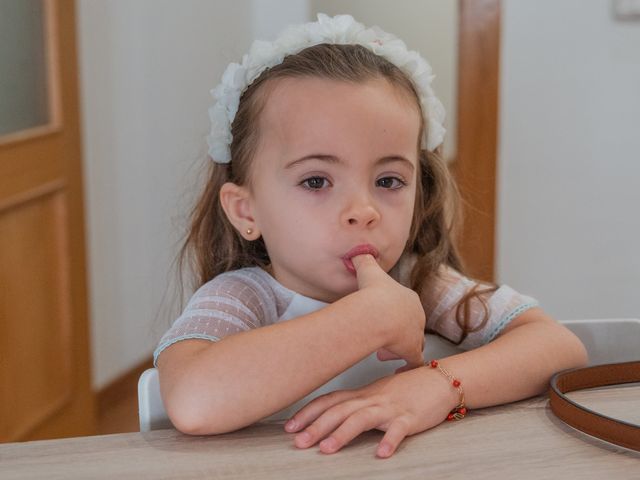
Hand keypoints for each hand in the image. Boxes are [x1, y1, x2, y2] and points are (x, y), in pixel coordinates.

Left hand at [284, 366, 457, 457]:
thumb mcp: (378, 393)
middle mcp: (372, 399)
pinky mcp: (410, 418)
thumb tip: (334, 412)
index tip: (289, 427)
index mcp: (363, 394)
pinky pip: (398, 429)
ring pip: (362, 419)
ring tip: (326, 450)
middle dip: (316, 427)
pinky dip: (389, 441)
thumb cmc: (408, 388)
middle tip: (298, 443)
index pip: (330, 401)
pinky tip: (381, 454)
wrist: (439, 380)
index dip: (308, 413)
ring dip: (342, 434)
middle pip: (340, 411)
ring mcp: (391, 408)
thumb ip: (358, 402)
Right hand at [352, 254, 425, 369]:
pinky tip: (399, 372)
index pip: (406, 307)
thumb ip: (364, 259)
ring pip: (413, 344)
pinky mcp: (412, 351)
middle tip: (380, 337)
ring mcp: (416, 334)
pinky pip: (414, 363)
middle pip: (410, 326)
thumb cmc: (372, 292)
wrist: (377, 312)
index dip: (393, 313)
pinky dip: (408, 368)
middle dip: (395, 332)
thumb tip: (358, 251)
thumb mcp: (368, 269)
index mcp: (409, 298)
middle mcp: (417, 316)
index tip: (379, 318)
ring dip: (397, 348)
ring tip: (381, 353)